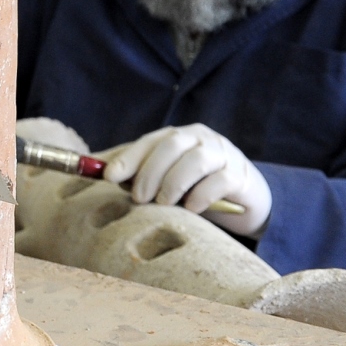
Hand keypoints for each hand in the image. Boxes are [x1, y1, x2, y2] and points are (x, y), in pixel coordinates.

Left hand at [103, 124, 272, 236]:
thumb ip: (138, 173)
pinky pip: (220, 181)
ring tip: (164, 203)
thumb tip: (98, 172)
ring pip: (196, 160)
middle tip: (139, 197)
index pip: (150, 141)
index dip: (128, 157)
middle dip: (150, 172)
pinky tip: (192, 209)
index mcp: (179, 136)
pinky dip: (201, 195)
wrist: (247, 199)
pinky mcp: (241, 175)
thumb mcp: (166, 178)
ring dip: (174, 183)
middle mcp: (201, 139)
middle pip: (172, 145)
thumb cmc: (197, 187)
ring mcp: (224, 154)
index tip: (109, 176)